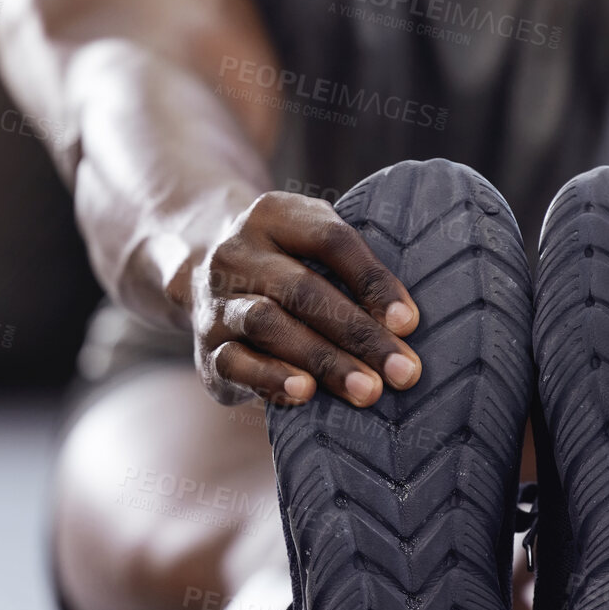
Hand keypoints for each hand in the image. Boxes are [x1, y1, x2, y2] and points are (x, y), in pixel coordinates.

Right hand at [188, 192, 421, 407]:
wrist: (199, 271)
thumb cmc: (287, 263)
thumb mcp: (312, 243)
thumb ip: (352, 269)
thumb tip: (405, 326)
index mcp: (273, 215)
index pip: (330, 240)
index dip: (372, 281)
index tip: (409, 323)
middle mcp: (236, 253)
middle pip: (302, 290)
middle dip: (359, 334)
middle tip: (403, 371)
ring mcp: (216, 300)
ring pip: (268, 325)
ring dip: (323, 360)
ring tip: (367, 389)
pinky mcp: (206, 347)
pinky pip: (235, 362)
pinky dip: (271, 378)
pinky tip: (306, 394)